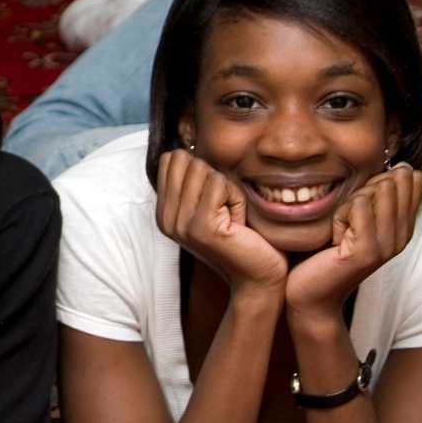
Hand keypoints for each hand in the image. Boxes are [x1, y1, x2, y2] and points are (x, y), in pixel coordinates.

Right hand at [156, 149, 287, 293]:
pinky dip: (237, 197)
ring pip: (204, 170)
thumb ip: (195, 179)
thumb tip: (187, 146)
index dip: (201, 169)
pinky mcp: (200, 227)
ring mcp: (180, 223)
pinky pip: (219, 184)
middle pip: (187, 160)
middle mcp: (165, 217)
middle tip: (224, 208)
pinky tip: (238, 222)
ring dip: (227, 188)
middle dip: (214, 177)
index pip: (171, 158)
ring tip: (231, 216)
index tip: (213, 199)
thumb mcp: (212, 202)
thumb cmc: (242, 236)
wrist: (258, 276)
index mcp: (164, 211)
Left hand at [286, 164, 421, 316]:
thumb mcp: (348, 219)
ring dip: (348, 203)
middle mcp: (400, 236)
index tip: (355, 203)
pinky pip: (358, 207)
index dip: (378, 180)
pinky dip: (338, 215)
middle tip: (342, 219)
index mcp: (401, 227)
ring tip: (337, 229)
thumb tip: (389, 168)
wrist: (308, 294)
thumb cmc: (320, 254)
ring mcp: (387, 245)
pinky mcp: (368, 251)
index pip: (411, 182)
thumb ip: (369, 197)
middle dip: (361, 190)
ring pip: (375, 192)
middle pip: (392, 184)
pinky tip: (332, 236)